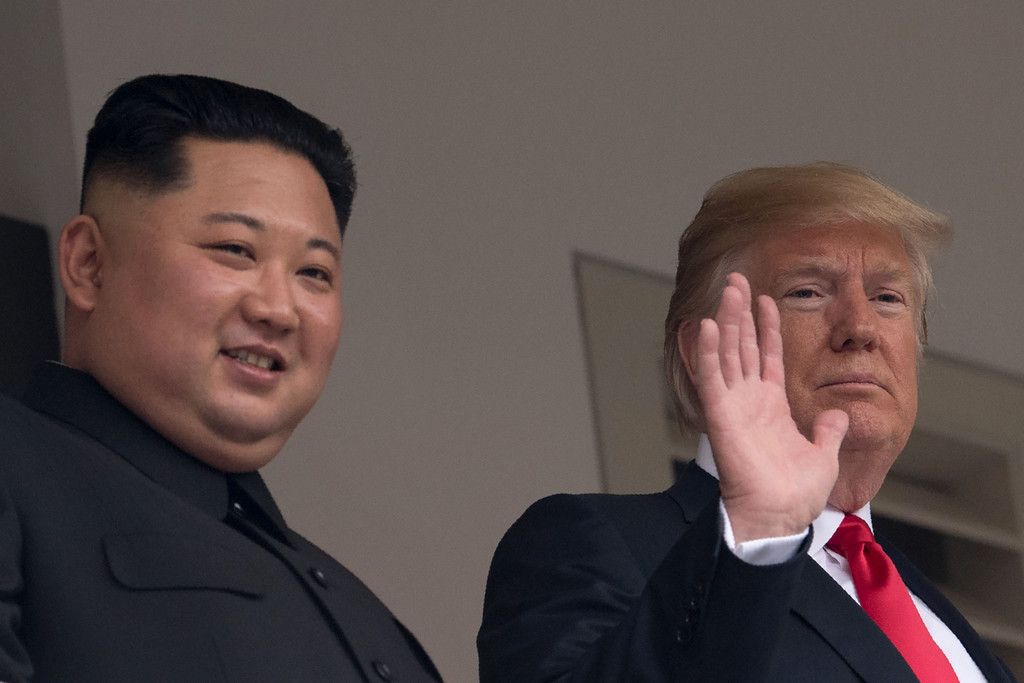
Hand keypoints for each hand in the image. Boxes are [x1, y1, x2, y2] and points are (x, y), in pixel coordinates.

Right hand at [693, 273, 848, 541]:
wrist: (779, 516)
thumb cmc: (796, 494)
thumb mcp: (823, 455)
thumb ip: (827, 431)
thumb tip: (838, 413)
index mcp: (772, 406)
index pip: (767, 356)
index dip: (766, 328)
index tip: (767, 299)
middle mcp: (749, 400)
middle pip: (742, 346)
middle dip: (741, 312)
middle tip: (737, 281)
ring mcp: (733, 405)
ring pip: (728, 353)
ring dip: (727, 320)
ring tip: (729, 289)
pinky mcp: (721, 415)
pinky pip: (714, 377)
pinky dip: (710, 351)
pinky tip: (711, 325)